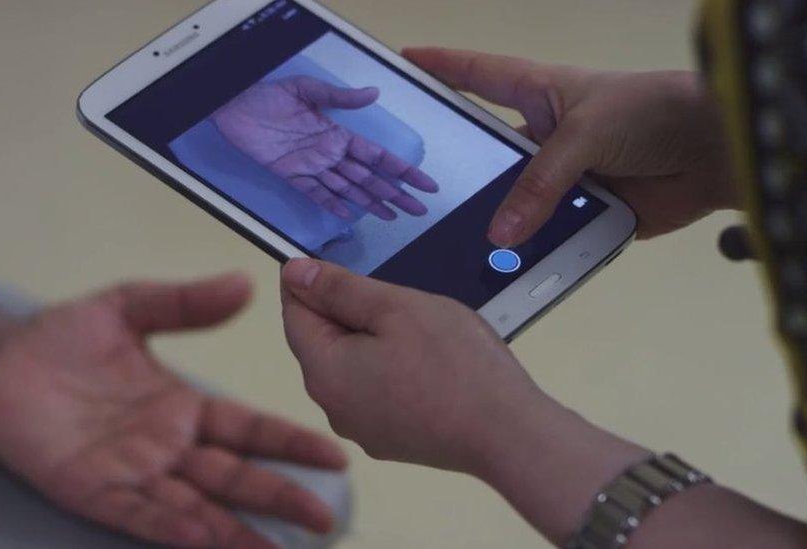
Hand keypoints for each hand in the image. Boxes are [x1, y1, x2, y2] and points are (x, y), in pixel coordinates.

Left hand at [0, 273, 346, 547]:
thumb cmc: (61, 338)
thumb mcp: (130, 307)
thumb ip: (185, 303)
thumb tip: (247, 283)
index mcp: (183, 408)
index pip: (248, 430)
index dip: (289, 444)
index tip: (333, 458)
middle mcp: (167, 447)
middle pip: (233, 478)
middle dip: (278, 498)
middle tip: (323, 521)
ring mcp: (132, 472)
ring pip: (194, 507)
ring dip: (234, 531)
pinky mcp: (91, 489)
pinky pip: (138, 512)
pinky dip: (171, 527)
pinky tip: (203, 538)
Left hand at [212, 75, 438, 219]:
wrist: (232, 106)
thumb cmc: (268, 95)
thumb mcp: (306, 89)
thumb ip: (340, 97)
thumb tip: (373, 93)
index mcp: (337, 133)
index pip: (377, 156)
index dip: (402, 170)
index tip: (424, 182)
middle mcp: (329, 153)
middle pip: (369, 177)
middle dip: (395, 193)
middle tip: (418, 210)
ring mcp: (311, 166)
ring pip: (348, 189)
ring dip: (370, 202)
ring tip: (392, 216)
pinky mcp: (290, 175)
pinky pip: (315, 193)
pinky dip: (332, 204)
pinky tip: (349, 216)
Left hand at [279, 258, 539, 474]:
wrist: (507, 433)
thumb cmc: (455, 364)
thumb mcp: (396, 307)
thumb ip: (339, 289)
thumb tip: (294, 274)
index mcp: (324, 371)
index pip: (294, 314)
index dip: (307, 281)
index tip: (332, 259)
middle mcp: (332, 406)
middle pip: (321, 342)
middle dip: (345, 310)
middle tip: (389, 290)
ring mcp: (362, 428)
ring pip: (350, 366)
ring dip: (369, 338)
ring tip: (412, 323)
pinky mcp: (390, 440)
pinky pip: (374, 391)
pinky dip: (387, 367)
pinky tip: (423, 358)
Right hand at [403, 48, 737, 246]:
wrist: (716, 152)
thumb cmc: (653, 110)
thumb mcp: (586, 132)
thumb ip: (541, 182)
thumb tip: (501, 234)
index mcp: (538, 93)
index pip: (477, 76)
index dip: (441, 68)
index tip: (404, 66)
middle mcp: (542, 136)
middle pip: (486, 151)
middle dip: (455, 166)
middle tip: (408, 179)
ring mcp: (560, 177)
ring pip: (513, 201)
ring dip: (493, 219)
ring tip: (449, 239)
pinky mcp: (580, 213)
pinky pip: (546, 235)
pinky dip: (531, 250)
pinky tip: (505, 267)